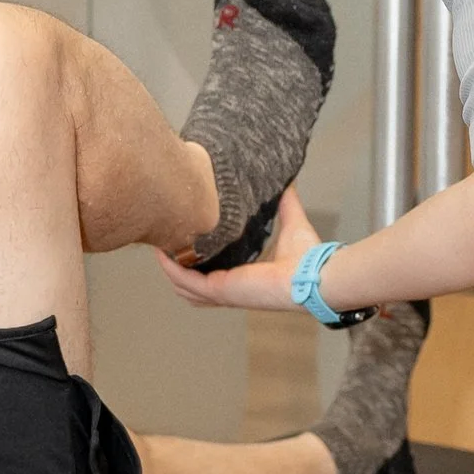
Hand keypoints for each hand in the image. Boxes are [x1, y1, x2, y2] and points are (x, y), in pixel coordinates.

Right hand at [155, 182, 321, 311]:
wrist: (314, 275)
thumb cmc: (308, 259)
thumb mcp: (293, 223)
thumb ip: (287, 204)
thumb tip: (287, 181)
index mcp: (244, 278)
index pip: (212, 277)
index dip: (196, 263)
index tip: (185, 241)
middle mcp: (230, 289)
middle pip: (191, 288)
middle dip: (176, 268)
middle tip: (166, 244)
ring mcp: (223, 292)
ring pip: (184, 288)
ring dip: (170, 269)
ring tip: (159, 246)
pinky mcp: (220, 289)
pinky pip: (187, 280)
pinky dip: (173, 269)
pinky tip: (163, 252)